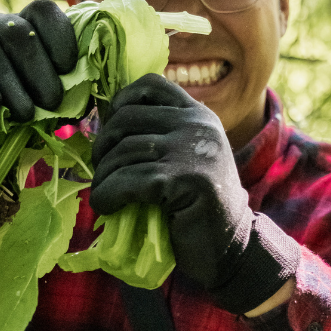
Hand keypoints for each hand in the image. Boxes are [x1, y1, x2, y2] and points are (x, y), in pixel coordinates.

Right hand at [0, 0, 78, 121]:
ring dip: (10, 82)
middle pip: (18, 32)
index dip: (59, 35)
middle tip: (52, 102)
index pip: (41, 11)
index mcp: (15, 25)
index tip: (68, 68)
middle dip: (38, 69)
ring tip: (24, 114)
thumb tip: (76, 107)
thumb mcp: (20, 91)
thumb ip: (44, 91)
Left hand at [89, 74, 299, 312]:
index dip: (119, 102)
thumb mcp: (185, 157)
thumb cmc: (196, 205)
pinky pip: (125, 181)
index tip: (110, 131)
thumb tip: (101, 123)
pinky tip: (107, 207)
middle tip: (103, 171)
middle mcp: (197, 125)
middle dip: (102, 147)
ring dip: (102, 177)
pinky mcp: (183, 179)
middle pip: (125, 119)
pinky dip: (107, 195)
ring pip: (121, 152)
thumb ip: (159, 134)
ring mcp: (191, 150)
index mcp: (197, 115)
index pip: (150, 84)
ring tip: (105, 194)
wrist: (229, 246)